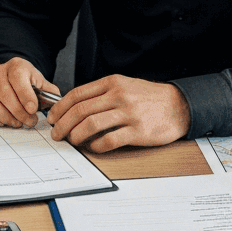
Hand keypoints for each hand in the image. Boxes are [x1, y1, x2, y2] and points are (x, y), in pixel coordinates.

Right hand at [0, 56, 58, 127]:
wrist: (11, 77)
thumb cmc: (27, 83)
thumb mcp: (41, 84)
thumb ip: (50, 93)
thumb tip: (56, 104)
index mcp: (16, 66)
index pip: (17, 77)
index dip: (25, 95)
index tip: (33, 109)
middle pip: (3, 92)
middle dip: (17, 111)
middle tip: (28, 122)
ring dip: (2, 115)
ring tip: (15, 123)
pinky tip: (0, 122)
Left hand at [46, 75, 189, 152]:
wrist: (179, 106)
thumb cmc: (149, 97)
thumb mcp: (124, 86)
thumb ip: (102, 93)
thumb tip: (74, 108)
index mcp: (112, 83)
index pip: (77, 94)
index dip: (60, 108)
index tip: (52, 117)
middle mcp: (119, 96)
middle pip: (80, 110)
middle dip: (63, 124)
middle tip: (56, 133)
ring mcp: (128, 113)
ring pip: (91, 125)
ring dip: (75, 135)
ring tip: (71, 141)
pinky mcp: (137, 131)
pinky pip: (109, 140)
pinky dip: (96, 146)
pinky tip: (93, 147)